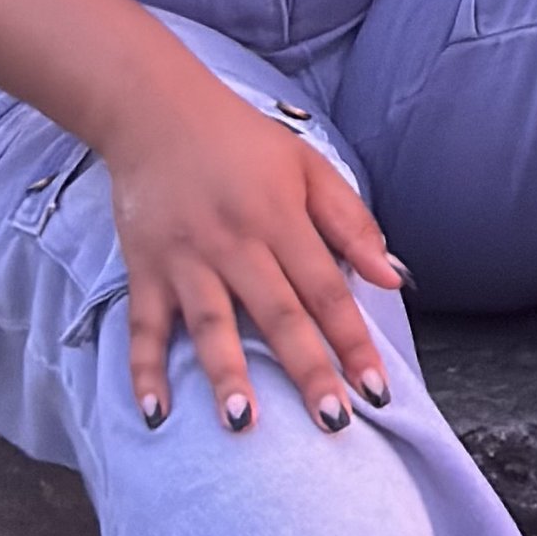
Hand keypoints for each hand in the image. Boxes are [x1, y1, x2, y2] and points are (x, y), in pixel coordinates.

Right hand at [102, 65, 400, 436]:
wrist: (159, 112)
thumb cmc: (243, 142)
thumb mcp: (308, 166)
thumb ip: (351, 222)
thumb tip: (393, 276)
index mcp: (282, 218)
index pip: (327, 289)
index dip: (353, 340)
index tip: (377, 388)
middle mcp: (236, 242)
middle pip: (278, 313)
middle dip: (308, 370)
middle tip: (334, 423)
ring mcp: (187, 258)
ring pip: (210, 324)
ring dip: (226, 374)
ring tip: (243, 423)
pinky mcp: (145, 268)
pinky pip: (143, 326)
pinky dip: (144, 370)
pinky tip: (154, 413)